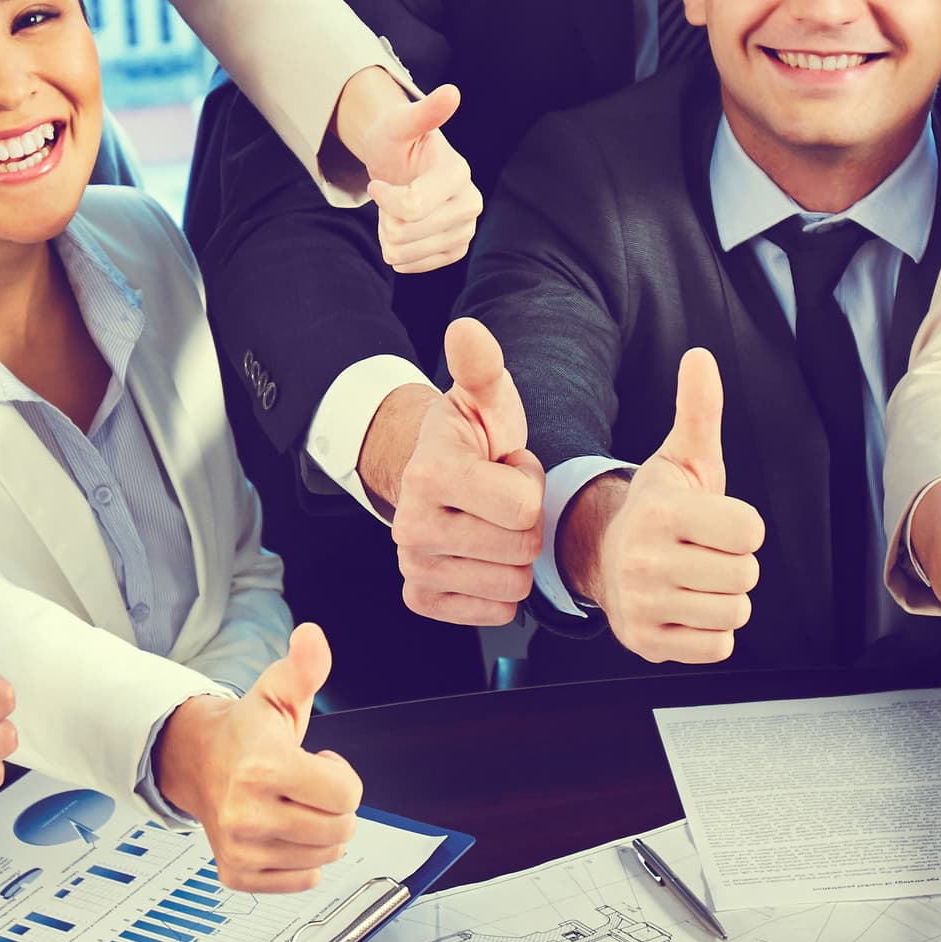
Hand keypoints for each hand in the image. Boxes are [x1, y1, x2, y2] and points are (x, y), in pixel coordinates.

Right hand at [157, 625, 364, 892]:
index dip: (342, 775)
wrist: (198, 762)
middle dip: (335, 806)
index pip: (346, 794)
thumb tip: (312, 637)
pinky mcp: (237, 874)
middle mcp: (246, 813)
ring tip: (293, 804)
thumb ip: (304, 667)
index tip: (320, 761)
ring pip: (325, 857)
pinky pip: (303, 881)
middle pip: (341, 830)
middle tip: (307, 785)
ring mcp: (240, 848)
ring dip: (320, 833)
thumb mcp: (278, 692)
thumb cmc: (247, 731)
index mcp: (261, 767)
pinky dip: (303, 860)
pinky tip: (283, 831)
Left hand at [338, 73, 481, 273]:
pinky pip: (419, 265)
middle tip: (389, 198)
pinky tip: (401, 233)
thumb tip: (451, 92)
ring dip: (390, 235)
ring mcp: (466, 228)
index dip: (383, 199)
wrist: (403, 164)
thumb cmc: (397, 141)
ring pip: (409, 252)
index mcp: (457, 172)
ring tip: (395, 212)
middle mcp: (470, 202)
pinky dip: (401, 253)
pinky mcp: (457, 247)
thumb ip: (423, 113)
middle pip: (407, 232)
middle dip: (385, 217)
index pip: (412, 206)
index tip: (376, 185)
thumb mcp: (400, 124)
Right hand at [390, 319, 543, 625]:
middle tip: (499, 497)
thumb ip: (482, 366)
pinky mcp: (421, 598)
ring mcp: (414, 566)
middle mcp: (411, 526)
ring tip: (491, 521)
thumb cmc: (474, 437)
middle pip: (521, 548)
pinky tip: (482, 553)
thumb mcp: (484, 397)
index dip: (529, 484)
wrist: (437, 474)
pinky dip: (500, 588)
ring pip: (512, 584)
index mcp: (428, 474)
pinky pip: (497, 612)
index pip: (524, 507)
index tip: (506, 468)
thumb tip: (466, 329)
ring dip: (513, 554)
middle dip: (524, 522)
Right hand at [571, 350, 763, 663]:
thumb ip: (699, 410)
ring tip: (698, 580)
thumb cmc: (660, 508)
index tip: (719, 521)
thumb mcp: (682, 458)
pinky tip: (689, 609)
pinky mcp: (646, 642)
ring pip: (735, 613)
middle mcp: (645, 560)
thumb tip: (701, 357)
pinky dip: (713, 632)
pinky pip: (717, 647)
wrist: (604, 555)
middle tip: (707, 553)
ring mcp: (643, 605)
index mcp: (660, 512)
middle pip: (745, 575)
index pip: (750, 529)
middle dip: (737, 564)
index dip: (744, 525)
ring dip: (727, 598)